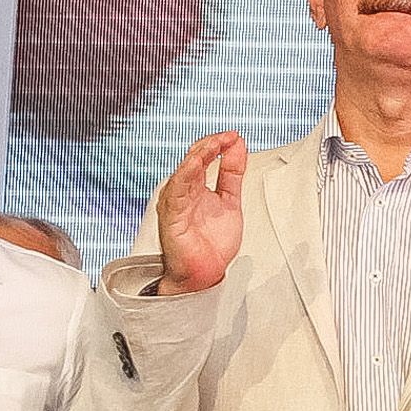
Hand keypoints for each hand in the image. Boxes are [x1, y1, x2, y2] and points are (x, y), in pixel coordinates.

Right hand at [151, 131, 247, 295]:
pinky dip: (183, 177)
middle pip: (192, 160)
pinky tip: (193, 165)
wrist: (206, 273)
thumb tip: (238, 146)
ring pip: (183, 174)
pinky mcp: (172, 218)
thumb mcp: (230, 200)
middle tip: (227, 136)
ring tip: (212, 145)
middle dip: (210, 145)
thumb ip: (232, 174)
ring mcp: (177, 205)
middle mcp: (184, 193)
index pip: (203, 157)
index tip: (235, 136)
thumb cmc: (212, 243)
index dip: (218, 144)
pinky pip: (175, 195)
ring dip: (198, 156)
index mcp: (196, 188)